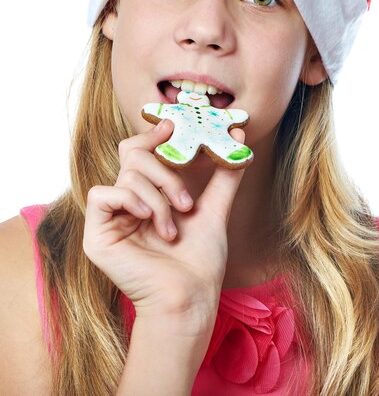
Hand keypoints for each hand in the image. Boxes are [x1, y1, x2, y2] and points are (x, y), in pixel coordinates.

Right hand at [83, 119, 246, 331]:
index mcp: (149, 194)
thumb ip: (225, 174)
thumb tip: (240, 137)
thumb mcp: (215, 208)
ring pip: (126, 174)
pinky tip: (147, 218)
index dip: (153, 134)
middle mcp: (128, 201)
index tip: (174, 125)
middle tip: (185, 200)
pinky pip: (102, 194)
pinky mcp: (97, 233)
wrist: (190, 297)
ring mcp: (112, 217)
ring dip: (157, 197)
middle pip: (134, 155)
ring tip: (173, 225)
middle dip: (165, 171)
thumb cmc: (201, 260)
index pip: (142, 151)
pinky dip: (129, 199)